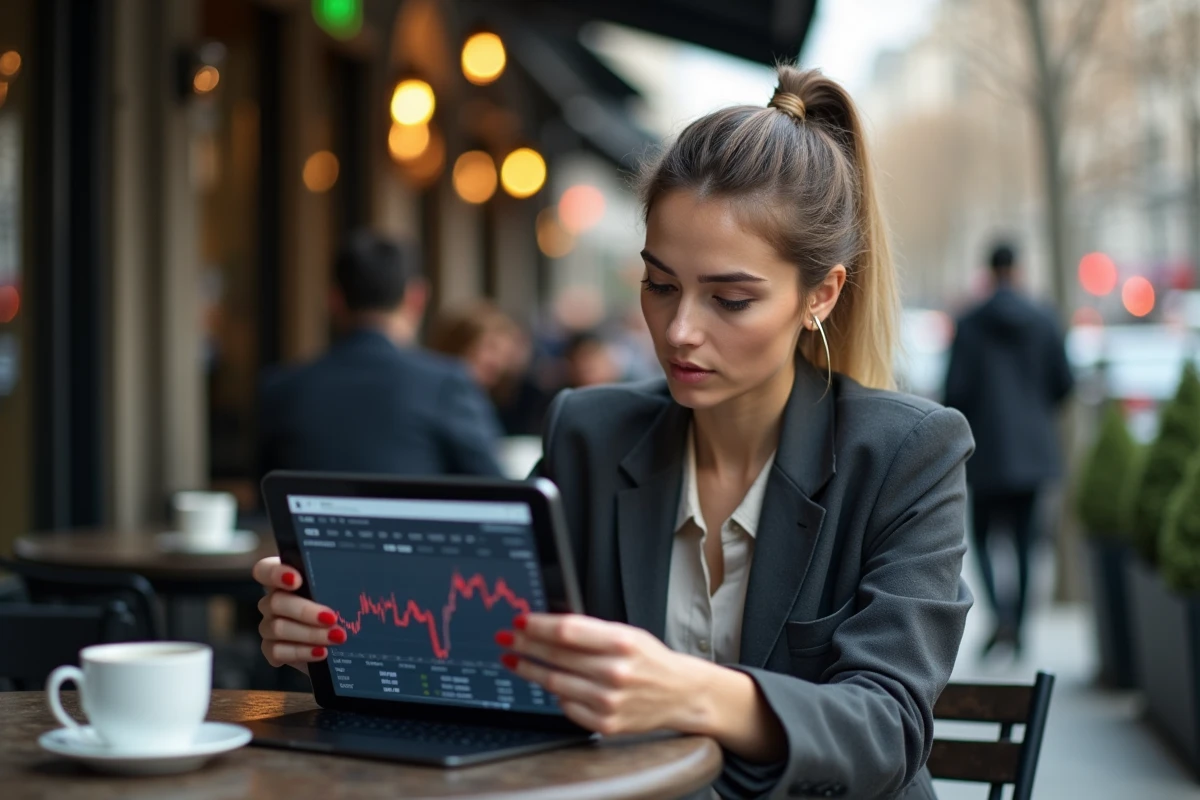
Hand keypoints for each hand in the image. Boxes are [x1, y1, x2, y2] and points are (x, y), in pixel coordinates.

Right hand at [251, 556, 346, 674]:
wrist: (344, 643)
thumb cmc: (344, 606)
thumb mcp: (344, 588)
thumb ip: (338, 579)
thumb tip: (354, 571)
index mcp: (285, 578)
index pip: (265, 569)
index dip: (275, 573)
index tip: (297, 580)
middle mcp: (273, 601)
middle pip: (275, 602)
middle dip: (305, 611)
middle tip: (331, 618)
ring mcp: (269, 626)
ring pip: (277, 628)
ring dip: (309, 634)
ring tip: (336, 637)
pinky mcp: (273, 650)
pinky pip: (276, 652)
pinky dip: (301, 652)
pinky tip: (321, 652)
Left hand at [497, 613, 709, 736]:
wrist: (680, 693)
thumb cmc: (650, 659)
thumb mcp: (626, 633)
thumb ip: (590, 630)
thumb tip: (548, 625)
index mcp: (621, 642)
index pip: (566, 631)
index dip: (537, 626)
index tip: (519, 621)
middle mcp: (615, 672)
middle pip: (555, 656)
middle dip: (525, 645)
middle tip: (507, 639)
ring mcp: (609, 700)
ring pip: (555, 683)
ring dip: (529, 670)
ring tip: (515, 660)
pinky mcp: (607, 723)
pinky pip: (567, 706)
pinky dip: (557, 694)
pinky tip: (550, 685)